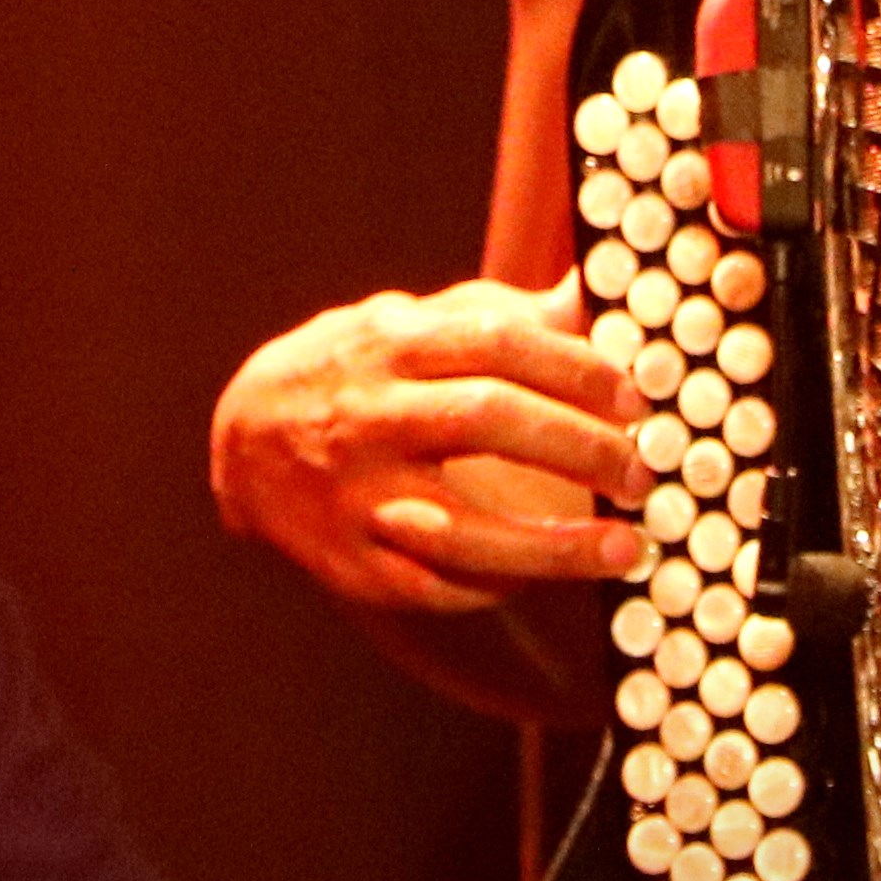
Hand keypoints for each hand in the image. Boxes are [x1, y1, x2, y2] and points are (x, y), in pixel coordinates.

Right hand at [207, 279, 643, 613]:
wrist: (240, 439)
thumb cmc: (351, 371)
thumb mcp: (409, 323)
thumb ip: (499, 314)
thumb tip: (594, 292)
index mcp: (389, 344)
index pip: (496, 342)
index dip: (575, 369)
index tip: (634, 398)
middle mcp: (370, 416)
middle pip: (486, 420)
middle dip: (578, 446)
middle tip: (640, 471)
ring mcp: (357, 496)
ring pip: (462, 529)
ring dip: (555, 546)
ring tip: (623, 548)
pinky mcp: (352, 563)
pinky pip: (436, 587)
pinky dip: (497, 585)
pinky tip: (544, 575)